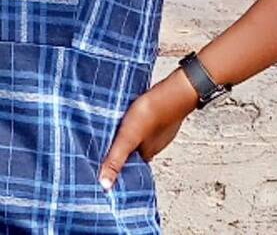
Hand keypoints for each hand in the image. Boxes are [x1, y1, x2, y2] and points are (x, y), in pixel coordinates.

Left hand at [99, 68, 197, 189]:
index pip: (129, 164)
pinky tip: (129, 112)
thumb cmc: (150, 114)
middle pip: (134, 149)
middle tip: (106, 137)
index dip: (116, 161)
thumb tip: (105, 185)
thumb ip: (116, 160)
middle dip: (121, 144)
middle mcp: (155, 144)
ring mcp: (160, 129)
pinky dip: (136, 119)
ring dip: (128, 131)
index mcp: (147, 154)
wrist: (173, 91)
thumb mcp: (127, 138)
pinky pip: (145, 120)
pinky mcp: (160, 114)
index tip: (103, 158)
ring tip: (114, 124)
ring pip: (140, 134)